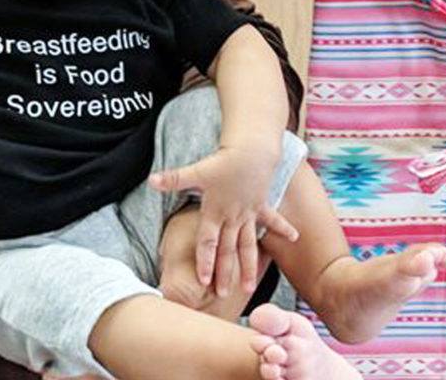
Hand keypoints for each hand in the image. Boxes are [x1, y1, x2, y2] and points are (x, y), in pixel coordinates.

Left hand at [149, 145, 298, 296]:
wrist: (250, 150)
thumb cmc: (222, 161)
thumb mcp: (196, 170)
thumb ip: (174, 178)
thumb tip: (151, 180)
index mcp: (215, 212)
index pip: (207, 242)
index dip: (205, 261)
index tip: (204, 281)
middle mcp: (232, 217)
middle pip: (227, 250)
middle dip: (225, 272)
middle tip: (223, 295)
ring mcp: (248, 213)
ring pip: (248, 245)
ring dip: (249, 266)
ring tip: (250, 287)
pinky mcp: (260, 205)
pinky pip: (272, 220)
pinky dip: (282, 228)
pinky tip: (294, 238)